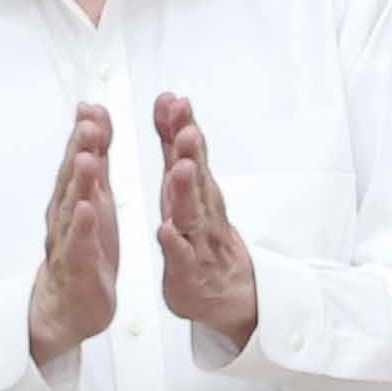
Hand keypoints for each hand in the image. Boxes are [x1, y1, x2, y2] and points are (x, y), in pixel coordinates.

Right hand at [27, 105, 120, 367]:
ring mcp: (69, 240)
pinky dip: (82, 228)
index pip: (80, 159)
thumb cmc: (84, 247)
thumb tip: (92, 117)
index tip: (94, 108)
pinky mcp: (78, 267)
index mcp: (76, 196)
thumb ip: (95, 158)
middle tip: (90, 123)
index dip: (87, 134)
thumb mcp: (95, 197)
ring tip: (88, 158)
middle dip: (81, 149)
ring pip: (72, 207)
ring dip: (79, 182)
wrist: (68, 304)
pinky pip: (79, 245)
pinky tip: (86, 210)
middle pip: (73, 178)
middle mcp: (67, 214)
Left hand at [155, 93, 258, 351]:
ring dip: (186, 191)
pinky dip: (174, 244)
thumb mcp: (188, 185)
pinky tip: (166, 230)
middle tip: (184, 127)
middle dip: (190, 151)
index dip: (180, 126)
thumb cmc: (201, 233)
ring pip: (191, 213)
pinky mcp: (188, 272)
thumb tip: (172, 99)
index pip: (188, 152)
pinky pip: (181, 257)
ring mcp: (197, 240)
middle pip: (196, 177)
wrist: (225, 291)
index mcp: (195, 188)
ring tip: (180, 169)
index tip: (173, 99)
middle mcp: (200, 210)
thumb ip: (177, 144)